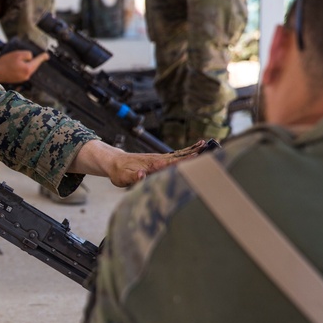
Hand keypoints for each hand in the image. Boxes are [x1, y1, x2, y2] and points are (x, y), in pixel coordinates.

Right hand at [0, 50, 49, 83]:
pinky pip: (22, 71)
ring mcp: (22, 78)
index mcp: (28, 69)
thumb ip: (27, 55)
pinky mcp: (18, 79)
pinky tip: (12, 65)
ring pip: (27, 68)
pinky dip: (20, 67)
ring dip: (23, 63)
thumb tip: (30, 57)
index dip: (42, 57)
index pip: (37, 61)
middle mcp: (27, 75)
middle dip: (29, 60)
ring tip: (13, 61)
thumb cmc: (5, 63)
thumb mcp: (18, 54)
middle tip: (21, 56)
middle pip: (32, 65)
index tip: (47, 55)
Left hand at [70, 139, 207, 187]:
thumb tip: (142, 175)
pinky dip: (186, 151)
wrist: (115, 162)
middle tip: (207, 148)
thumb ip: (133, 177)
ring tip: (206, 144)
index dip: (181, 160)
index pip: (169, 163)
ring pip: (178, 153)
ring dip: (192, 149)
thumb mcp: (123, 178)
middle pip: (178, 156)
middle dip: (192, 152)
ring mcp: (159, 158)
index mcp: (151, 165)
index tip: (195, 156)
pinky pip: (175, 154)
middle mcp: (157, 159)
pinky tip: (195, 149)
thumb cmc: (119, 172)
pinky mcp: (160, 159)